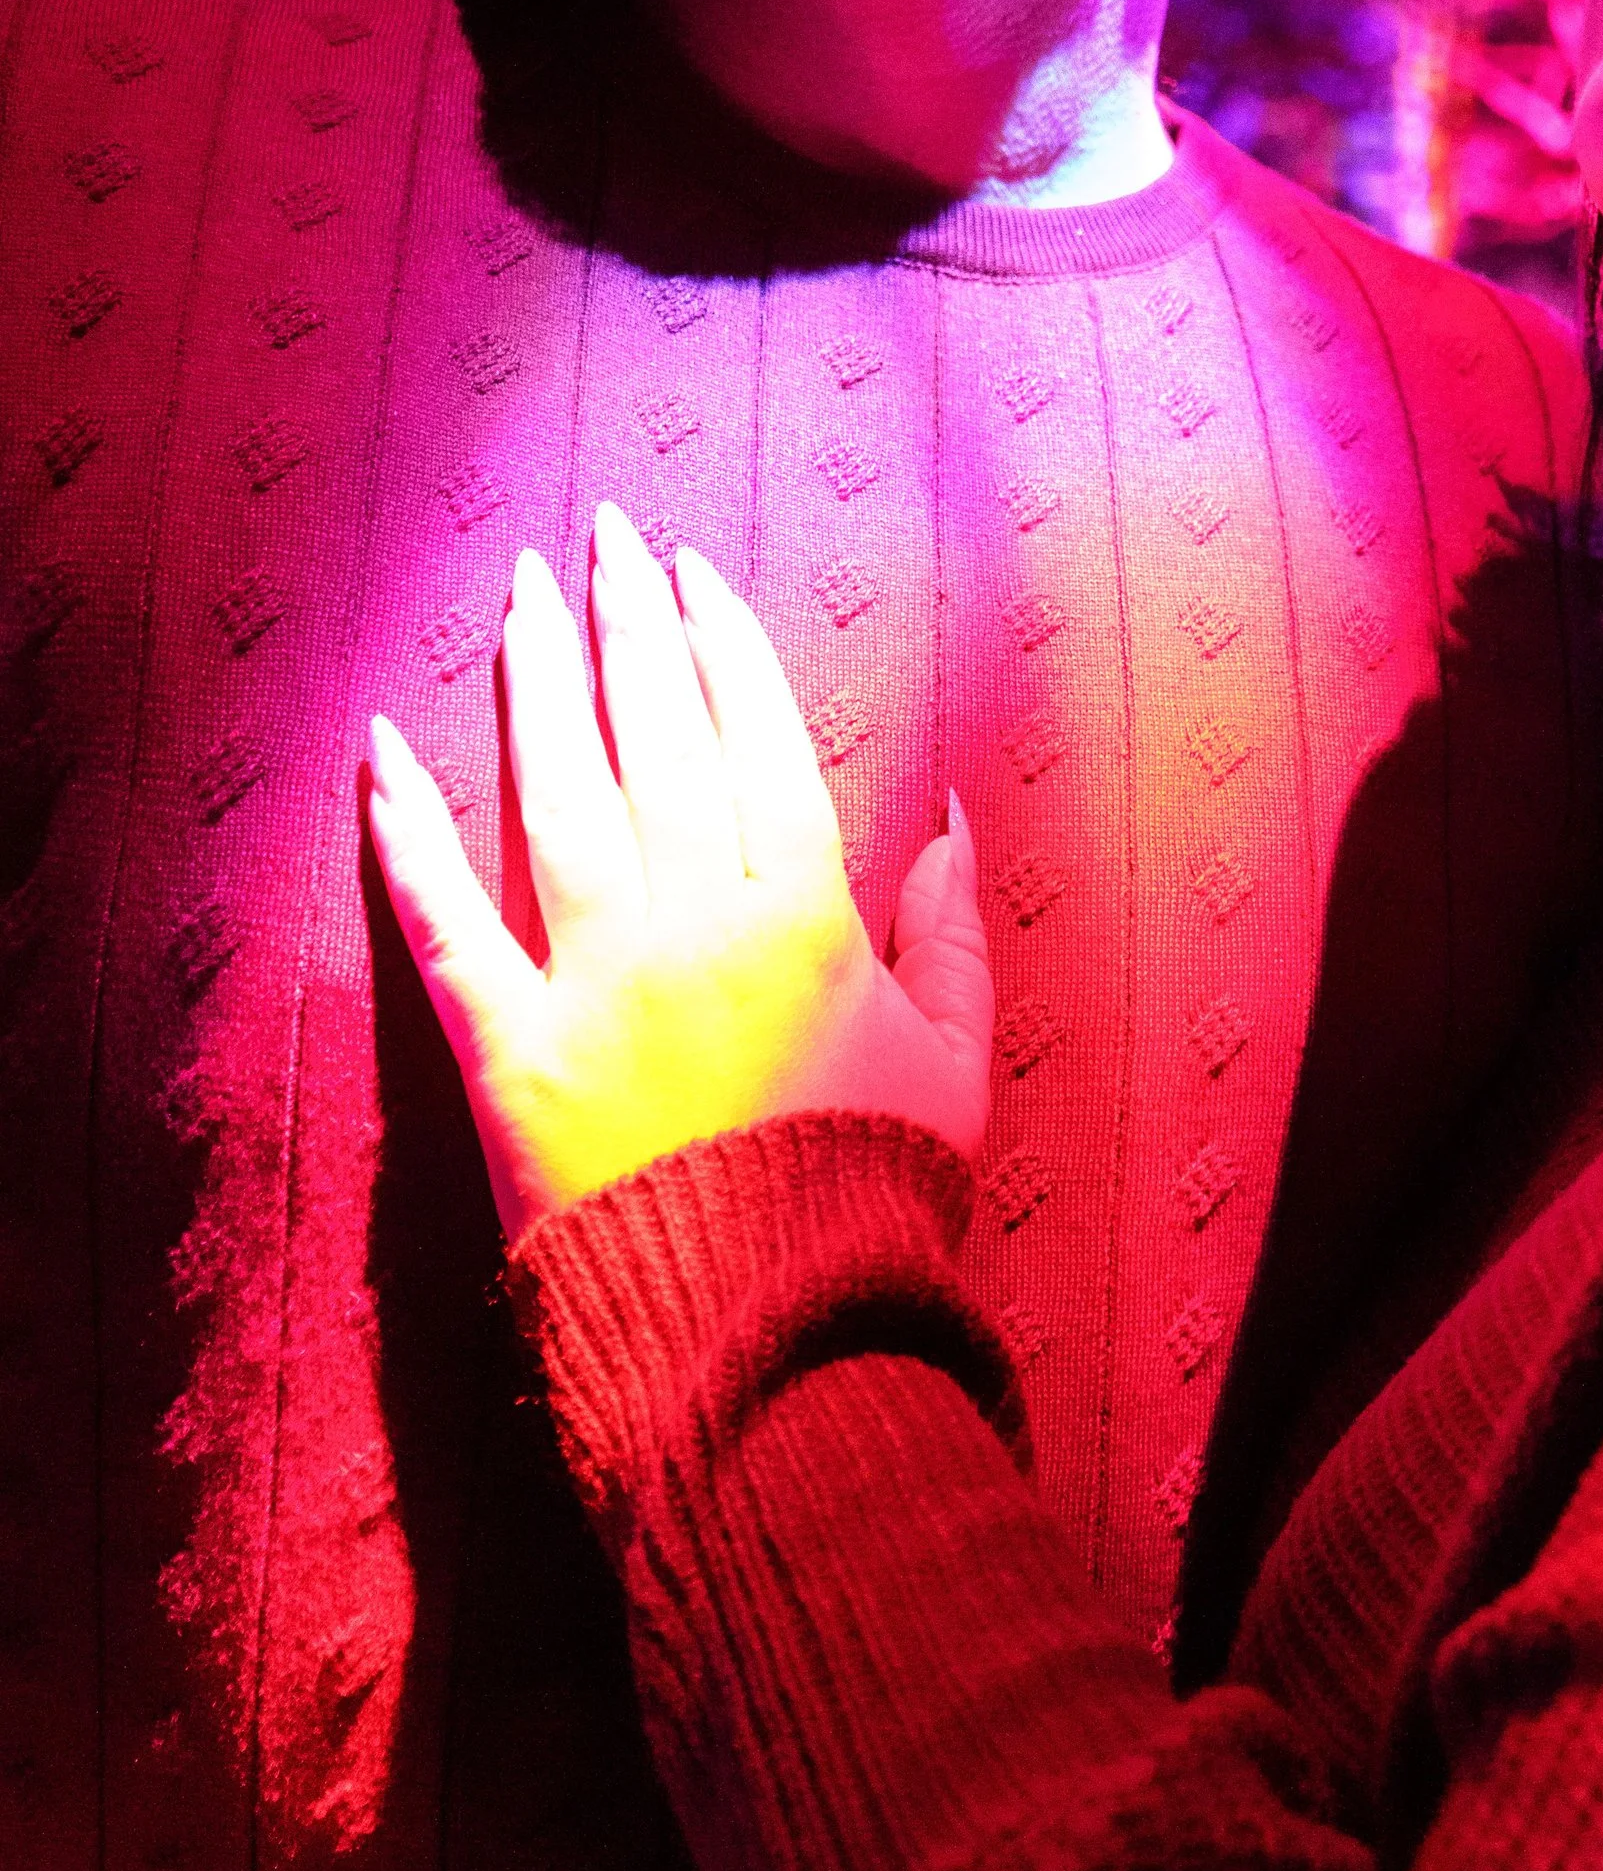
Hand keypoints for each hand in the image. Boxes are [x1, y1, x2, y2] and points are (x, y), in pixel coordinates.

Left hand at [366, 505, 993, 1235]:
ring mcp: (594, 983)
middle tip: (600, 534)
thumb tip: (949, 816)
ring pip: (557, 793)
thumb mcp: (954, 1063)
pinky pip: (441, 921)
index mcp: (807, 921)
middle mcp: (696, 926)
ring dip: (537, 680)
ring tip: (521, 592)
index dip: (722, 644)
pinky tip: (379, 745)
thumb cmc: (870, 1200)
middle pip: (655, 737)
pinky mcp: (505, 1052)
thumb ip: (954, 935)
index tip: (692, 572)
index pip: (757, 741)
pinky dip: (404, 830)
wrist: (765, 1336)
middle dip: (627, 623)